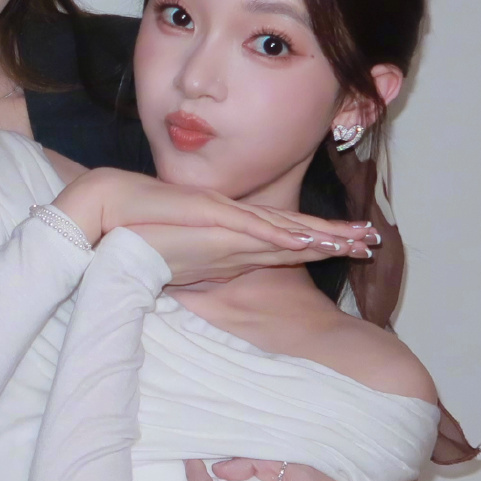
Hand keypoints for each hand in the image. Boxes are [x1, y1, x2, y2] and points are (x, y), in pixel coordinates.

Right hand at [54, 169, 374, 283]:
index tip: (350, 248)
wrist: (108, 206)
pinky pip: (251, 228)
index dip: (318, 244)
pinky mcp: (209, 215)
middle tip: (372, 240)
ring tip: (355, 240)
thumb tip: (222, 274)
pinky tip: (304, 239)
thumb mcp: (184, 253)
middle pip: (294, 233)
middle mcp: (234, 225)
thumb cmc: (139, 229)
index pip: (283, 242)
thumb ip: (207, 262)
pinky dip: (279, 234)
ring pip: (283, 228)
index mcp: (230, 236)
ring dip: (321, 235)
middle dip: (335, 238)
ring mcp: (224, 218)